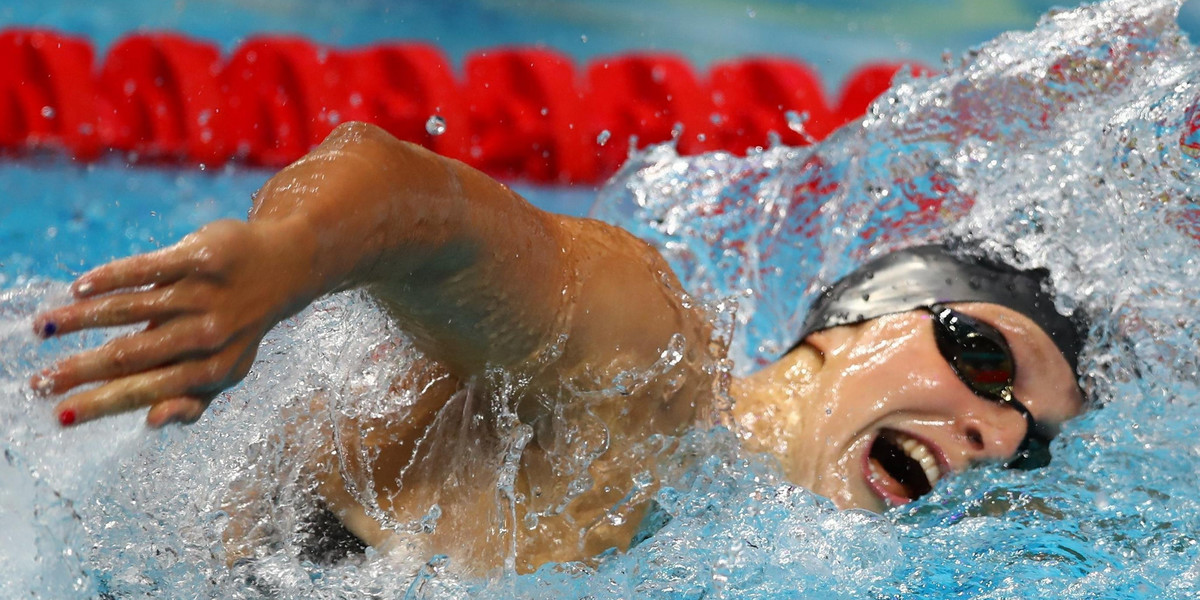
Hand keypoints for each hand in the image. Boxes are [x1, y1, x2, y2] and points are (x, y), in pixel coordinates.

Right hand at [31, 218, 315, 426]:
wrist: (284, 266)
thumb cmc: (240, 327)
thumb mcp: (226, 370)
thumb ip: (191, 400)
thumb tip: (150, 424)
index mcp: (214, 369)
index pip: (147, 391)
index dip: (102, 404)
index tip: (59, 417)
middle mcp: (209, 334)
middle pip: (132, 355)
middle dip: (79, 371)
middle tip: (38, 382)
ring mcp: (204, 293)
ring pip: (130, 308)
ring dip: (79, 319)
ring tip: (43, 328)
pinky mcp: (200, 255)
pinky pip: (145, 268)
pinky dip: (109, 278)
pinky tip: (78, 288)